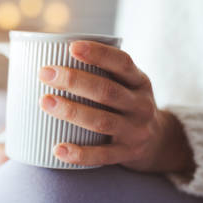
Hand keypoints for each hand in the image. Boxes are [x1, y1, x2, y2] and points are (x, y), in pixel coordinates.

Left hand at [38, 41, 194, 172]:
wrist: (159, 143)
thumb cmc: (125, 106)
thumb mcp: (125, 85)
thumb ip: (98, 73)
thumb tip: (43, 56)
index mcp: (139, 82)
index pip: (122, 63)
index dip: (98, 54)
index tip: (71, 47)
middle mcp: (141, 105)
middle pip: (107, 91)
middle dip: (74, 81)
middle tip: (44, 73)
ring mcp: (135, 131)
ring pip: (102, 121)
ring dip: (72, 111)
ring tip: (45, 102)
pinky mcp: (127, 154)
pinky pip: (101, 155)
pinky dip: (79, 153)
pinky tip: (57, 149)